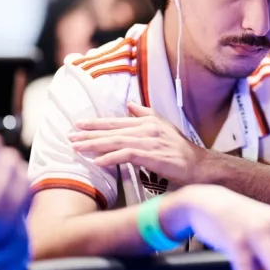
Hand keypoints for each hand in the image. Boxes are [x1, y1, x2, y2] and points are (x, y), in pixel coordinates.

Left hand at [68, 102, 201, 184]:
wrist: (199, 165)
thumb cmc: (180, 149)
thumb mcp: (164, 126)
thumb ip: (146, 114)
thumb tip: (130, 104)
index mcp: (147, 122)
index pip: (116, 122)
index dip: (96, 124)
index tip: (78, 126)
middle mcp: (147, 129)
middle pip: (112, 131)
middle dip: (89, 135)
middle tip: (70, 138)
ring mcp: (150, 142)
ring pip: (116, 142)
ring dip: (95, 146)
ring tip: (78, 150)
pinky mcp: (153, 156)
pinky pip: (127, 155)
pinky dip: (111, 158)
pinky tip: (98, 162)